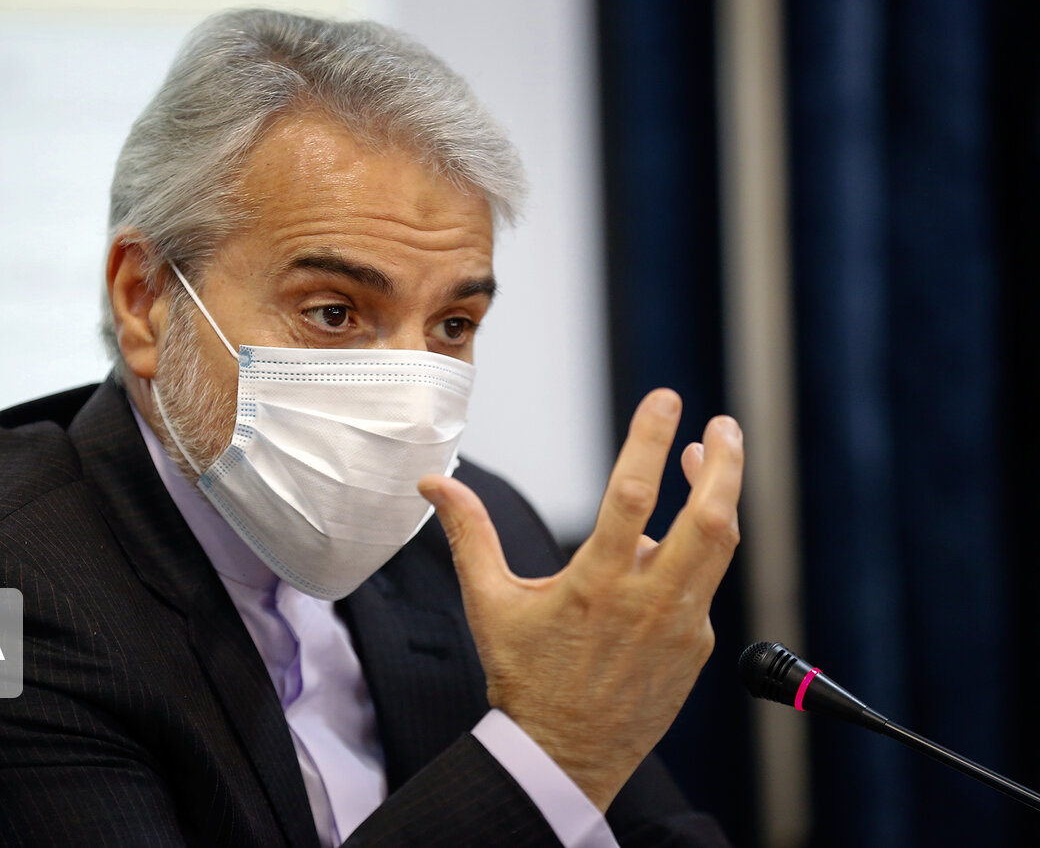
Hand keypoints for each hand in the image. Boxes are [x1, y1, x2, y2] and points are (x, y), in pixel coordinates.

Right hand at [418, 389, 742, 810]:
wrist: (563, 758)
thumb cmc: (523, 677)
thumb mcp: (490, 603)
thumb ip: (469, 535)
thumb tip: (434, 484)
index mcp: (595, 584)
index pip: (632, 494)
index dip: (651, 439)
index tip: (666, 398)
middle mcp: (647, 602)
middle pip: (708, 517)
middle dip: (723, 463)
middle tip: (722, 423)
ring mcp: (680, 627)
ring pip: (719, 547)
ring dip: (721, 496)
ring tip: (710, 460)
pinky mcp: (695, 647)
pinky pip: (702, 587)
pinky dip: (694, 553)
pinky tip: (669, 546)